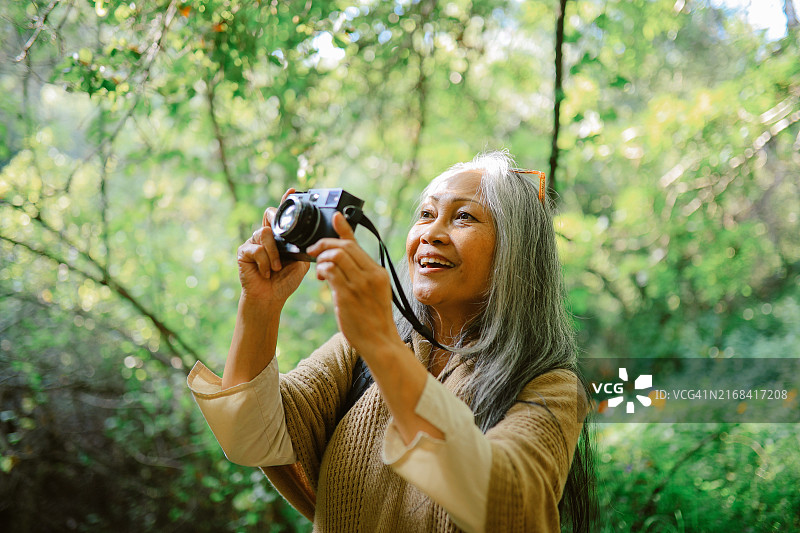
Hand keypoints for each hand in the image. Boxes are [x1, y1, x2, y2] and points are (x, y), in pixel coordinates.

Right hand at [236, 188, 309, 304]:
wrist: (270, 298)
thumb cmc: (285, 281)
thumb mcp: (300, 263)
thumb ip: (302, 248)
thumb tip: (311, 237)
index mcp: (280, 237)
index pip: (281, 216)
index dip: (285, 201)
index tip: (292, 190)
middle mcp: (265, 236)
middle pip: (268, 215)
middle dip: (275, 218)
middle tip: (280, 229)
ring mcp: (253, 242)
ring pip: (265, 233)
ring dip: (273, 252)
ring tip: (276, 267)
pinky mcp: (244, 251)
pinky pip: (256, 249)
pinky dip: (265, 262)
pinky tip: (266, 272)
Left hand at [307, 212, 400, 356]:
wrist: (380, 342)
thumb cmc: (375, 318)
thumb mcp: (376, 291)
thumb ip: (363, 274)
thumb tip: (344, 261)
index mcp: (378, 273)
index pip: (357, 244)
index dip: (344, 228)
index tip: (336, 216)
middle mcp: (370, 276)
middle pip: (344, 246)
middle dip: (325, 243)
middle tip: (314, 250)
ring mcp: (359, 286)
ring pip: (336, 256)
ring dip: (322, 257)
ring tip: (319, 267)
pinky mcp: (347, 296)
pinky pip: (330, 272)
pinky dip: (322, 269)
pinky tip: (321, 276)